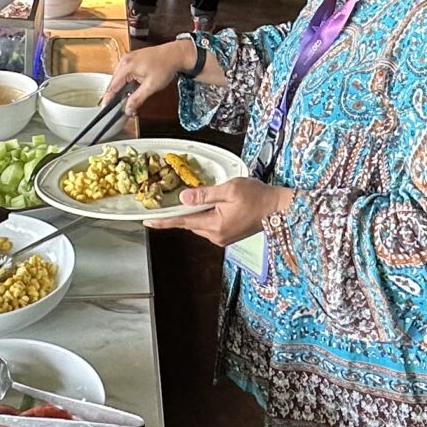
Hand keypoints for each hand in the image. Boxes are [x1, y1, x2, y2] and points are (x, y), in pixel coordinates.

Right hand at [104, 38, 200, 109]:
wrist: (175, 54)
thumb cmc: (165, 66)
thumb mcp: (151, 86)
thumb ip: (137, 99)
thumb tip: (128, 109)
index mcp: (127, 66)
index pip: (112, 86)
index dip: (108, 99)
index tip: (105, 108)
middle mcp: (124, 60)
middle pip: (114, 82)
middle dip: (117, 95)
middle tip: (122, 107)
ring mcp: (128, 58)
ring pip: (119, 78)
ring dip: (122, 88)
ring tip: (129, 98)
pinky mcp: (132, 59)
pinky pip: (124, 73)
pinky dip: (127, 82)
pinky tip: (133, 88)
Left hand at [144, 175, 288, 246]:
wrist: (278, 208)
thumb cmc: (257, 196)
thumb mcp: (229, 189)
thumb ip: (205, 194)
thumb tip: (184, 197)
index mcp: (215, 225)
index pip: (182, 222)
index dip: (164, 220)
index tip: (148, 221)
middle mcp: (216, 236)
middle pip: (190, 222)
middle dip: (182, 211)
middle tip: (174, 197)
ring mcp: (222, 237)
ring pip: (199, 223)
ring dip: (196, 212)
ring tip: (199, 197)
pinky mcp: (227, 235)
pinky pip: (209, 225)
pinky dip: (205, 215)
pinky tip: (211, 204)